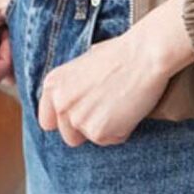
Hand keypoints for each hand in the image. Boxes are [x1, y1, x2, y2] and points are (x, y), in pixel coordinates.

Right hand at [0, 0, 21, 88]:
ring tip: (13, 25)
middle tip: (15, 26)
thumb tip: (43, 53)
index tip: (12, 32)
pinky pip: (8, 62)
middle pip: (2, 76)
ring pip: (7, 70)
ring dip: (18, 50)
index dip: (11, 58)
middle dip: (16, 55)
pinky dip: (16, 47)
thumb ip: (25, 27)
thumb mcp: (16, 5)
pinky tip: (12, 28)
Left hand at [37, 0, 193, 145]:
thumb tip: (75, 103)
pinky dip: (123, 129)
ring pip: (92, 139)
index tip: (82, 115)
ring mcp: (78, 119)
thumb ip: (72, 87)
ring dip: (108, 127)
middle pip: (70, 135)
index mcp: (53, 84)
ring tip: (121, 103)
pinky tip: (130, 108)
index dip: (67, 121)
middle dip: (89, 127)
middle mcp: (60, 103)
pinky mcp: (97, 131)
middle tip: (109, 107)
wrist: (145, 54)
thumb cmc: (122, 53)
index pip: (48, 121)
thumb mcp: (84, 65)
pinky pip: (111, 140)